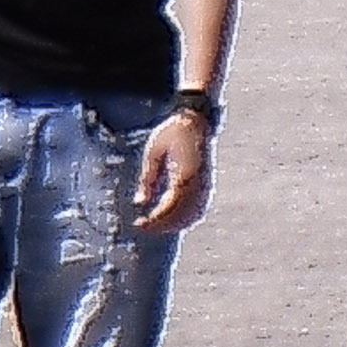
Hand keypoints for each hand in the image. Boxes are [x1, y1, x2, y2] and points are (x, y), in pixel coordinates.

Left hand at [135, 109, 214, 235]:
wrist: (198, 119)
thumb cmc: (173, 132)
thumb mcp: (153, 151)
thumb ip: (148, 178)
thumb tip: (139, 203)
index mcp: (185, 172)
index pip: (170, 205)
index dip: (155, 219)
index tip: (139, 223)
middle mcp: (199, 181)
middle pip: (183, 215)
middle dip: (162, 226)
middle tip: (142, 226)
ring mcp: (206, 183)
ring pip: (193, 215)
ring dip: (174, 224)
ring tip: (154, 225)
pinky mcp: (207, 184)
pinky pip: (199, 208)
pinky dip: (185, 218)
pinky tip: (171, 219)